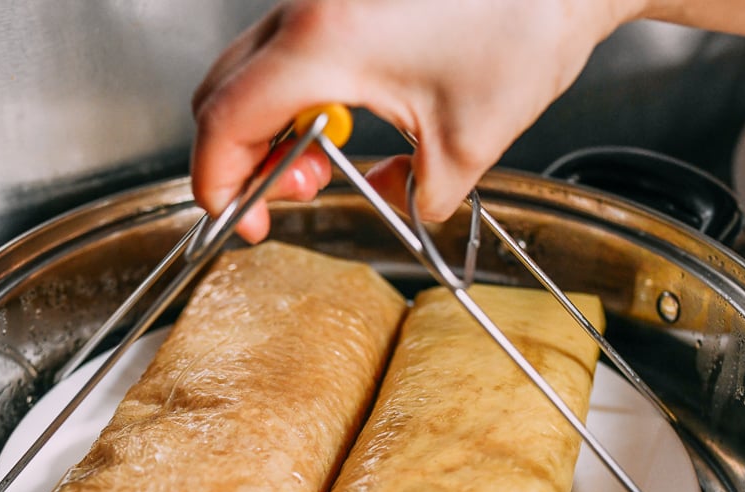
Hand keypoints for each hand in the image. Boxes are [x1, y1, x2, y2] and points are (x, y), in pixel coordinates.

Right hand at [190, 0, 636, 241]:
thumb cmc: (525, 28)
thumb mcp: (467, 146)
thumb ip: (411, 195)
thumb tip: (385, 201)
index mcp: (325, 46)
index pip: (225, 121)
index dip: (219, 182)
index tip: (243, 218)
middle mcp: (308, 9)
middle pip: (221, 92)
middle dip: (240, 157)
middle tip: (289, 196)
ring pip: (249, 68)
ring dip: (268, 125)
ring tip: (322, 161)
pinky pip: (284, 47)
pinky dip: (292, 92)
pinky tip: (339, 116)